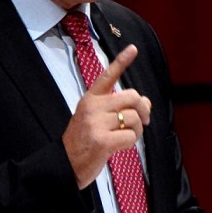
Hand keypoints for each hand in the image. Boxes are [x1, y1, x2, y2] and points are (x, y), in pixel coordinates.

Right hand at [61, 44, 151, 188]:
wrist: (65, 163)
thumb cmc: (83, 141)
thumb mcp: (94, 118)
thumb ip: (116, 107)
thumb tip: (146, 102)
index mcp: (90, 99)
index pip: (107, 76)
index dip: (122, 61)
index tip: (133, 48)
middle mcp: (92, 107)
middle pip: (132, 97)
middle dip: (143, 109)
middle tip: (143, 120)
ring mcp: (96, 123)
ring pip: (134, 118)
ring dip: (137, 130)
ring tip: (125, 136)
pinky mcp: (102, 141)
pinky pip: (131, 136)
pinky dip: (131, 142)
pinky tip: (120, 146)